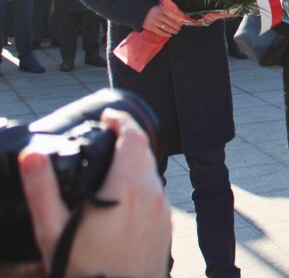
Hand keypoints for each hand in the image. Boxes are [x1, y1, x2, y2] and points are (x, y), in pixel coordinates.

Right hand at [18, 109, 171, 277]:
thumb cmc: (85, 270)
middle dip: (126, 140)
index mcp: (129, 186)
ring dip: (134, 165)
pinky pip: (156, 198)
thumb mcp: (53, 230)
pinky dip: (140, 188)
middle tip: (105, 137)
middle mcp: (152, 194)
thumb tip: (32, 156)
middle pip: (144, 153)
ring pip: (151, 175)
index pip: (133, 136)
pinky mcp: (165, 229)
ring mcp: (162, 213)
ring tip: (108, 168)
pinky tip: (120, 201)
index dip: (121, 120)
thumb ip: (42, 190)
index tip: (107, 116)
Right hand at [142, 5, 182, 37]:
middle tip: (179, 28)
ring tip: (176, 32)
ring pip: (167, 28)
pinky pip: (160, 32)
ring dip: (173, 31)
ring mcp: (155, 22)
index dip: (179, 20)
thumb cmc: (153, 11)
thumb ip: (169, 11)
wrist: (140, 13)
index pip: (174, 16)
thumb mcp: (160, 8)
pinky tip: (169, 35)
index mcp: (162, 10)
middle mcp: (159, 16)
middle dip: (177, 27)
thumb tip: (180, 16)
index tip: (182, 23)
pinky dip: (166, 34)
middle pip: (171, 23)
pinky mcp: (151, 27)